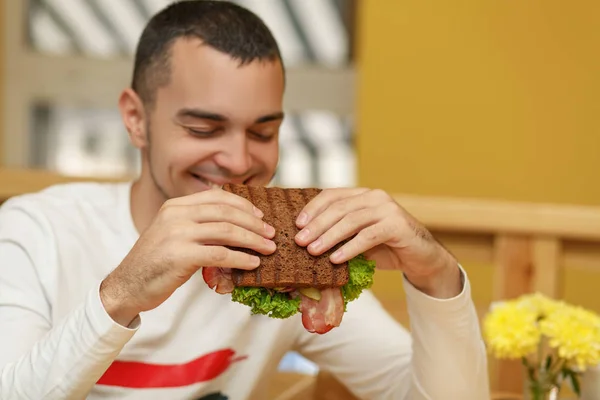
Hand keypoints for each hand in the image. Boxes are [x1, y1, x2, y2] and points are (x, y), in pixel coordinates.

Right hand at [100, 189, 275, 325]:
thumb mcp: (172, 233)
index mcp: (175, 205)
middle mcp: (176, 214)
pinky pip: (220, 254)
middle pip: (226, 212)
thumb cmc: (155, 263)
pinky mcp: (180, 255)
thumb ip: (196, 224)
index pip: (217, 197)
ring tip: (269, 248)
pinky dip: (241, 259)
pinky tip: (253, 264)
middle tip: (271, 233)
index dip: (243, 205)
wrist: (126, 286)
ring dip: (253, 240)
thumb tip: (235, 225)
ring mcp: (177, 233)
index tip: (260, 215)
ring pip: (227, 231)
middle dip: (253, 223)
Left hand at [294, 188, 461, 297]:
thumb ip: (339, 234)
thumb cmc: (385, 248)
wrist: (421, 258)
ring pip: (351, 221)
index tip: (297, 224)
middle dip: (316, 225)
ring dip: (329, 237)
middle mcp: (375, 197)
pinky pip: (368, 236)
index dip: (313, 208)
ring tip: (313, 251)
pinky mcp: (397, 225)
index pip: (332, 195)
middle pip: (339, 208)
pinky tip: (336, 259)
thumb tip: (306, 242)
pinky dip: (350, 248)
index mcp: (362, 195)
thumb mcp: (358, 238)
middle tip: (300, 241)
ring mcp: (387, 209)